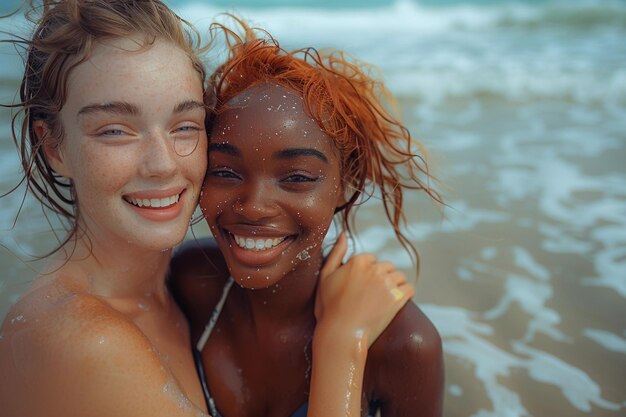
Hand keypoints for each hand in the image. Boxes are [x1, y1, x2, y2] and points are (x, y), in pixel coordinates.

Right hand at [314, 232, 414, 347]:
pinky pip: (410, 288)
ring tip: (383, 301)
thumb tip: (344, 233)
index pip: (371, 259)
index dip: (366, 274)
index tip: (361, 288)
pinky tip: (397, 302)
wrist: (340, 335)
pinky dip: (406, 294)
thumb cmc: (329, 308)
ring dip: (394, 286)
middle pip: (387, 267)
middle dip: (382, 278)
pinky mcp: (398, 298)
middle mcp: (375, 268)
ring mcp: (387, 283)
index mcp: (358, 261)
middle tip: (372, 297)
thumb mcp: (325, 277)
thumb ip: (335, 252)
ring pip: (399, 276)